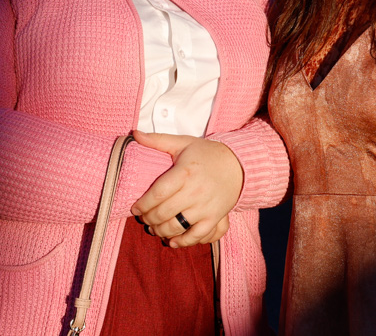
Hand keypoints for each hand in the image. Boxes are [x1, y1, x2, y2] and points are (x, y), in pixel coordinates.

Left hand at [131, 131, 243, 247]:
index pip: (158, 193)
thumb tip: (135, 134)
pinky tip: (172, 241)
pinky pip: (196, 235)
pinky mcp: (214, 217)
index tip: (135, 208)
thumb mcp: (183, 143)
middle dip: (149, 219)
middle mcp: (195, 191)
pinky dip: (182, 242)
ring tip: (154, 228)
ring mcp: (205, 206)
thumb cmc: (207, 153)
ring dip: (161, 231)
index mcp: (184, 172)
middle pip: (164, 212)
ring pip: (177, 226)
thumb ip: (158, 140)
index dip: (143, 204)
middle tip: (143, 219)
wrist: (239, 164)